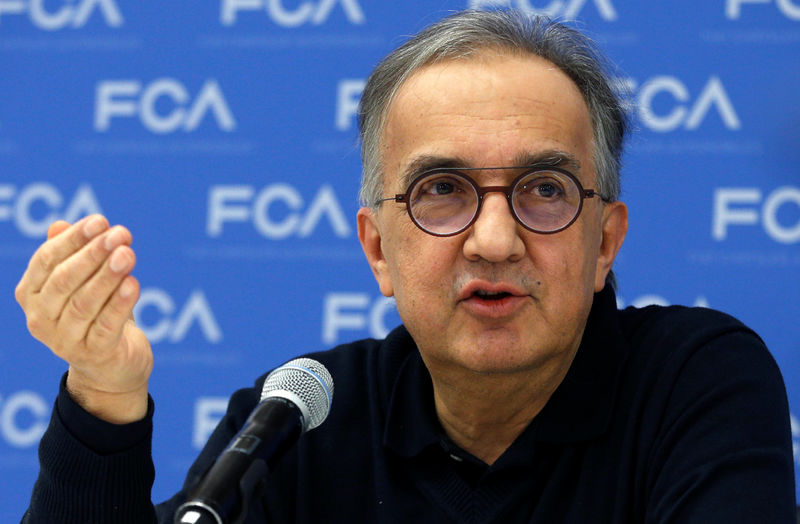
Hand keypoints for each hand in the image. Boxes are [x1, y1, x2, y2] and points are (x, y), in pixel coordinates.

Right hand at [14, 215, 152, 423]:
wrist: (112, 367)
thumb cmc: (96, 314)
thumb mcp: (84, 282)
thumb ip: (72, 254)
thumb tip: (59, 225)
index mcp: (30, 294)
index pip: (46, 260)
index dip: (73, 239)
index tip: (101, 221)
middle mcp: (40, 318)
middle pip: (64, 281)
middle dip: (93, 254)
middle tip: (120, 234)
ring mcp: (64, 340)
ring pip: (84, 303)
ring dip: (107, 276)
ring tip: (128, 254)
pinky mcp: (93, 354)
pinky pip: (106, 326)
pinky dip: (119, 304)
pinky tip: (134, 284)